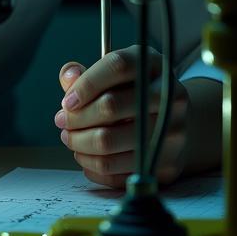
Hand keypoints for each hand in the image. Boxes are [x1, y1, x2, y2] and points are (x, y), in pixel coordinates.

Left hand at [55, 46, 190, 188]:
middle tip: (62, 121)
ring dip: (78, 142)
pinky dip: (91, 164)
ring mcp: (172, 131)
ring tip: (70, 137)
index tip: (67, 101)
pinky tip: (85, 155)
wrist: (174, 122)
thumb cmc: (133, 95)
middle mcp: (170, 95)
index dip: (86, 84)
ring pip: (108, 142)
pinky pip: (115, 171)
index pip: (118, 67)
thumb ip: (85, 74)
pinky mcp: (168, 163)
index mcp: (151, 64)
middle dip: (76, 117)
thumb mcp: (113, 75)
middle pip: (110, 106)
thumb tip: (68, 76)